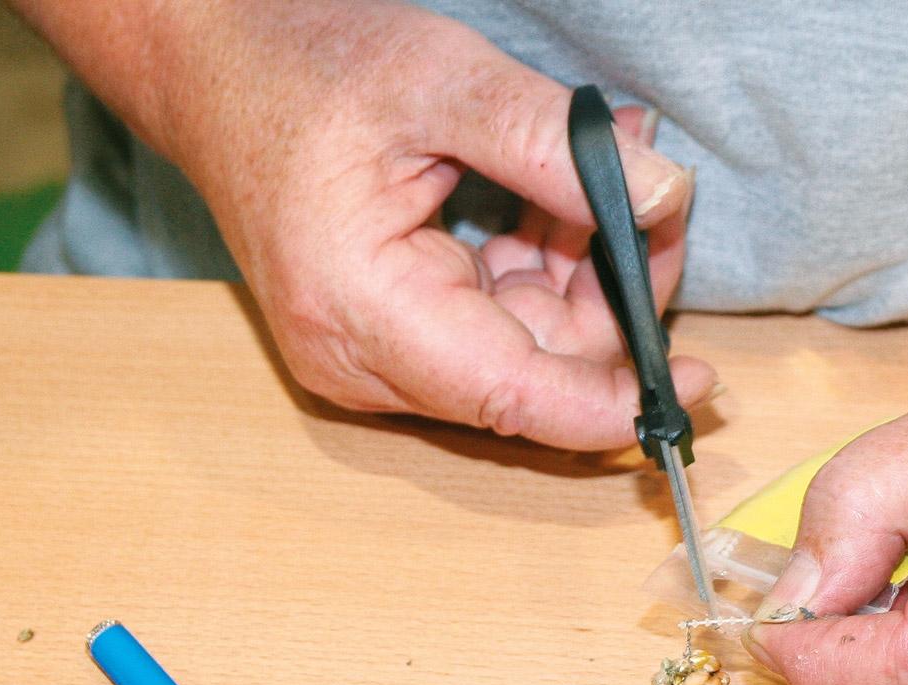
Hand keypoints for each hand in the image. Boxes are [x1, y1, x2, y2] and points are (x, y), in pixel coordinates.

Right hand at [159, 0, 712, 445]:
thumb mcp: (440, 80)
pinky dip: (547, 260)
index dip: (616, 400)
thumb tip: (665, 200)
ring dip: (588, 268)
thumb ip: (555, 147)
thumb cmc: (302, 65)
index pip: (516, 400)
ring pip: (527, 346)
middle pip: (535, 374)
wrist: (210, 62)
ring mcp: (375, 354)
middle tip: (662, 199)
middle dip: (615, 298)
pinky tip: (573, 190)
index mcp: (363, 313)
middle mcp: (364, 361)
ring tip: (617, 163)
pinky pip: (498, 319)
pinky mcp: (393, 333)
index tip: (697, 378)